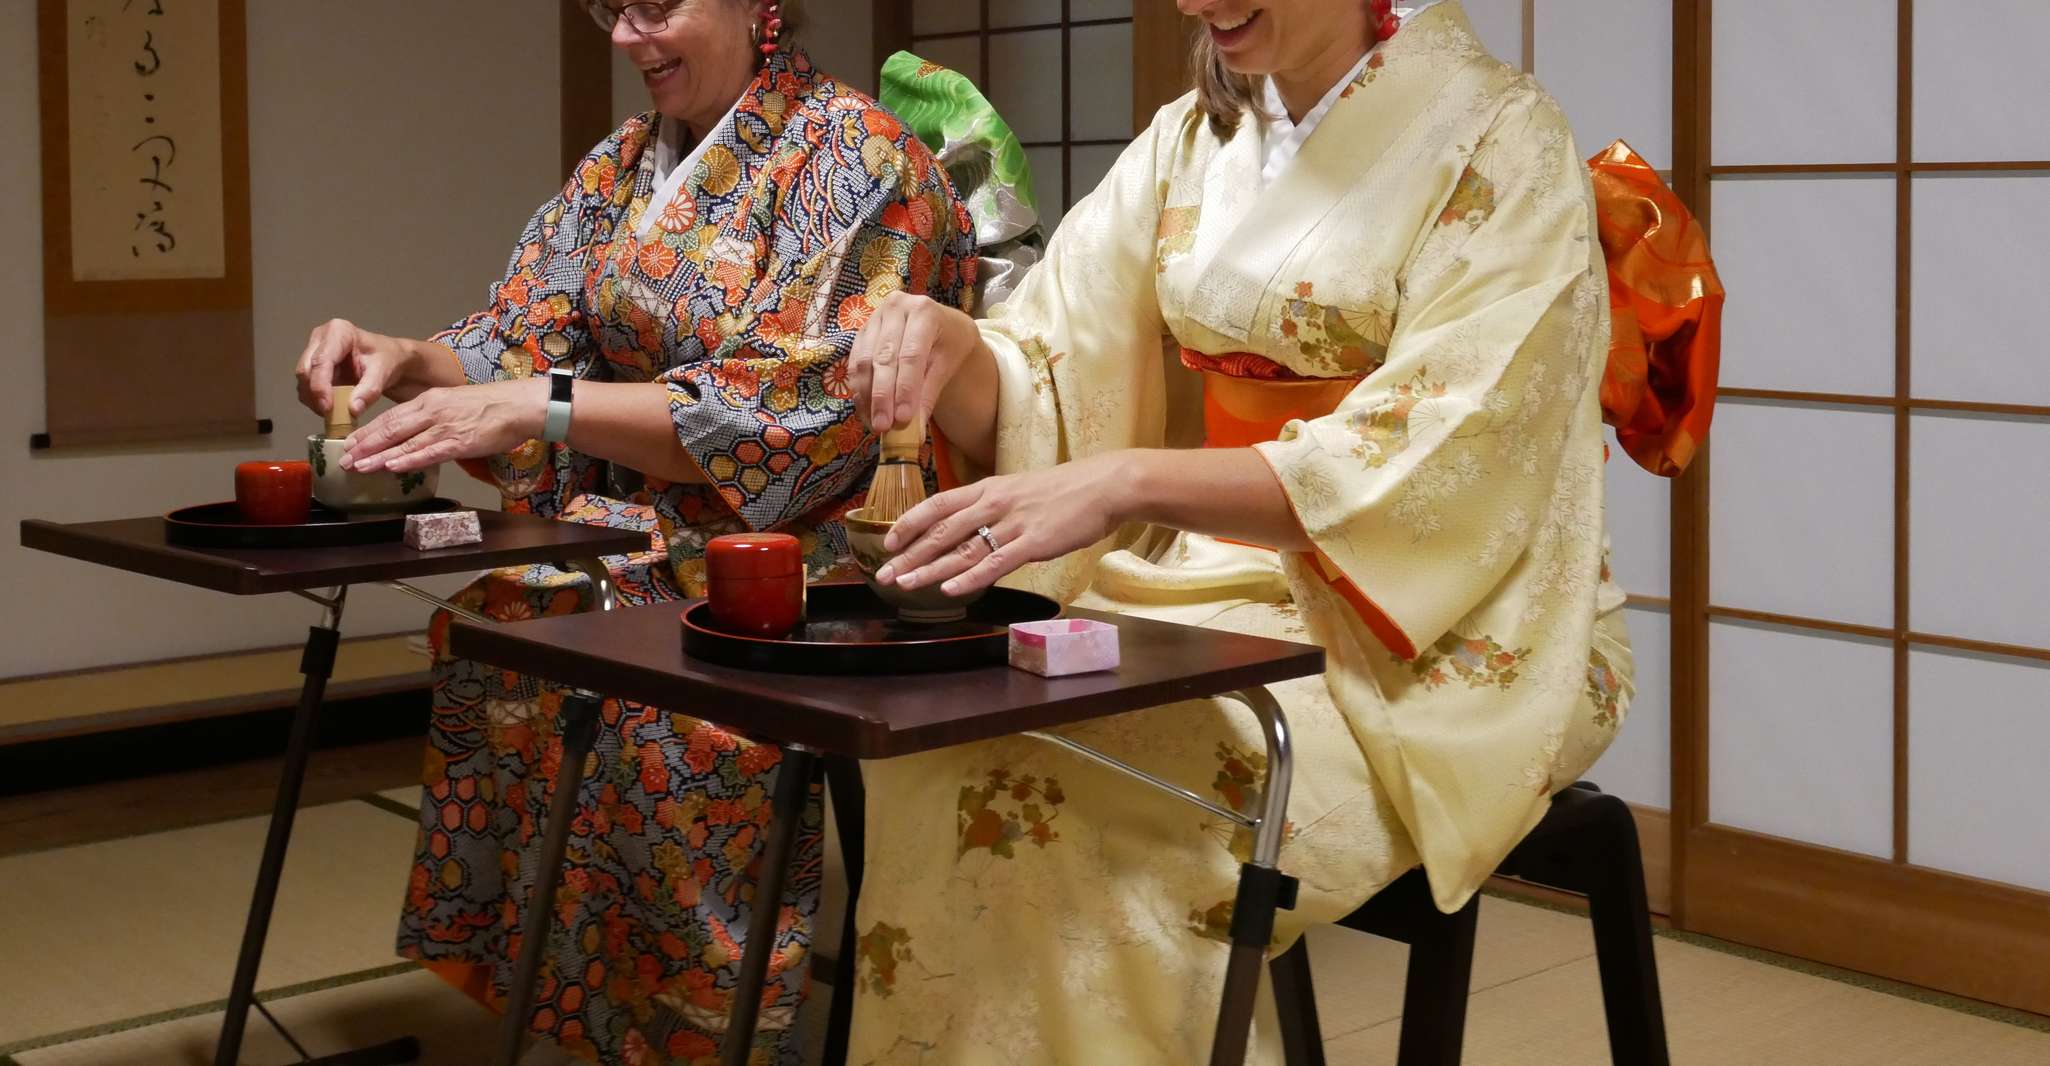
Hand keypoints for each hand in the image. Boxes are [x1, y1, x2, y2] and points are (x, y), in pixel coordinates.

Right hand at [296, 318, 416, 420]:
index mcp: (338, 331)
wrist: (390, 360)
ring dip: (314, 400)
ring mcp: (314, 352)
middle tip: (330, 414)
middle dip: (315, 395)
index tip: (327, 407)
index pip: (321, 360)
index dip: (320, 386)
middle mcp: (321, 338)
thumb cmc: (387, 359)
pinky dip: (315, 401)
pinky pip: (306, 388)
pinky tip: (332, 408)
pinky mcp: (313, 367)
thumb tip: (353, 409)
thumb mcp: (384, 372)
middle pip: (307, 370)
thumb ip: (369, 390)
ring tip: (334, 413)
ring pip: (303, 381)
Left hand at [342, 379, 546, 472]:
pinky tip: (391, 466)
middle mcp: (431, 411)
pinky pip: (428, 452)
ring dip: (378, 456)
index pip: (390, 417)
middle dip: (364, 445)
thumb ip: (435, 418)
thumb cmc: (492, 406)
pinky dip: (407, 460)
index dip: (367, 432)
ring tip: (357, 467)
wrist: (519, 404)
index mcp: (429, 400)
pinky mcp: (459, 442)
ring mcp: (444, 427)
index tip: (349, 444)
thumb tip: (419, 436)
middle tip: (343, 459)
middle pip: (390, 428)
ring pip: (403, 442)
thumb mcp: (455, 404)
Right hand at [848, 291, 986, 433]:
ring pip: (864, 361)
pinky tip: (866, 412)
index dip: (906, 388)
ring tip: (874, 424)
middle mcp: (894, 308)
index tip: (904, 418)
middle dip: (882, 396)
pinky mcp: (860, 333)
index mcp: (923, 311)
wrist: (939, 324)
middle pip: (884, 357)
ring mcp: (874, 318)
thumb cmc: (948, 343)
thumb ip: (929, 393)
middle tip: (883, 426)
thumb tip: (914, 430)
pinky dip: (859, 391)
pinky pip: (854, 364)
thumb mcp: (947, 364)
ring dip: (867, 396)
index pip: (911, 354)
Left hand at [875, 454, 1131, 596]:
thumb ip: (993, 508)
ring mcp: (1013, 523)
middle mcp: (994, 503)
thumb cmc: (1065, 491)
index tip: (888, 541)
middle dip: (910, 554)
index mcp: (988, 488)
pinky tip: (951, 590)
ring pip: (962, 548)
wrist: (1104, 486)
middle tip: (885, 574)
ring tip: (905, 584)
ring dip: (930, 569)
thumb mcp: (1020, 491)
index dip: (910, 523)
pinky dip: (971, 577)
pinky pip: (996, 562)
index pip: (938, 504)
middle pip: (942, 530)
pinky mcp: (1034, 542)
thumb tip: (971, 528)